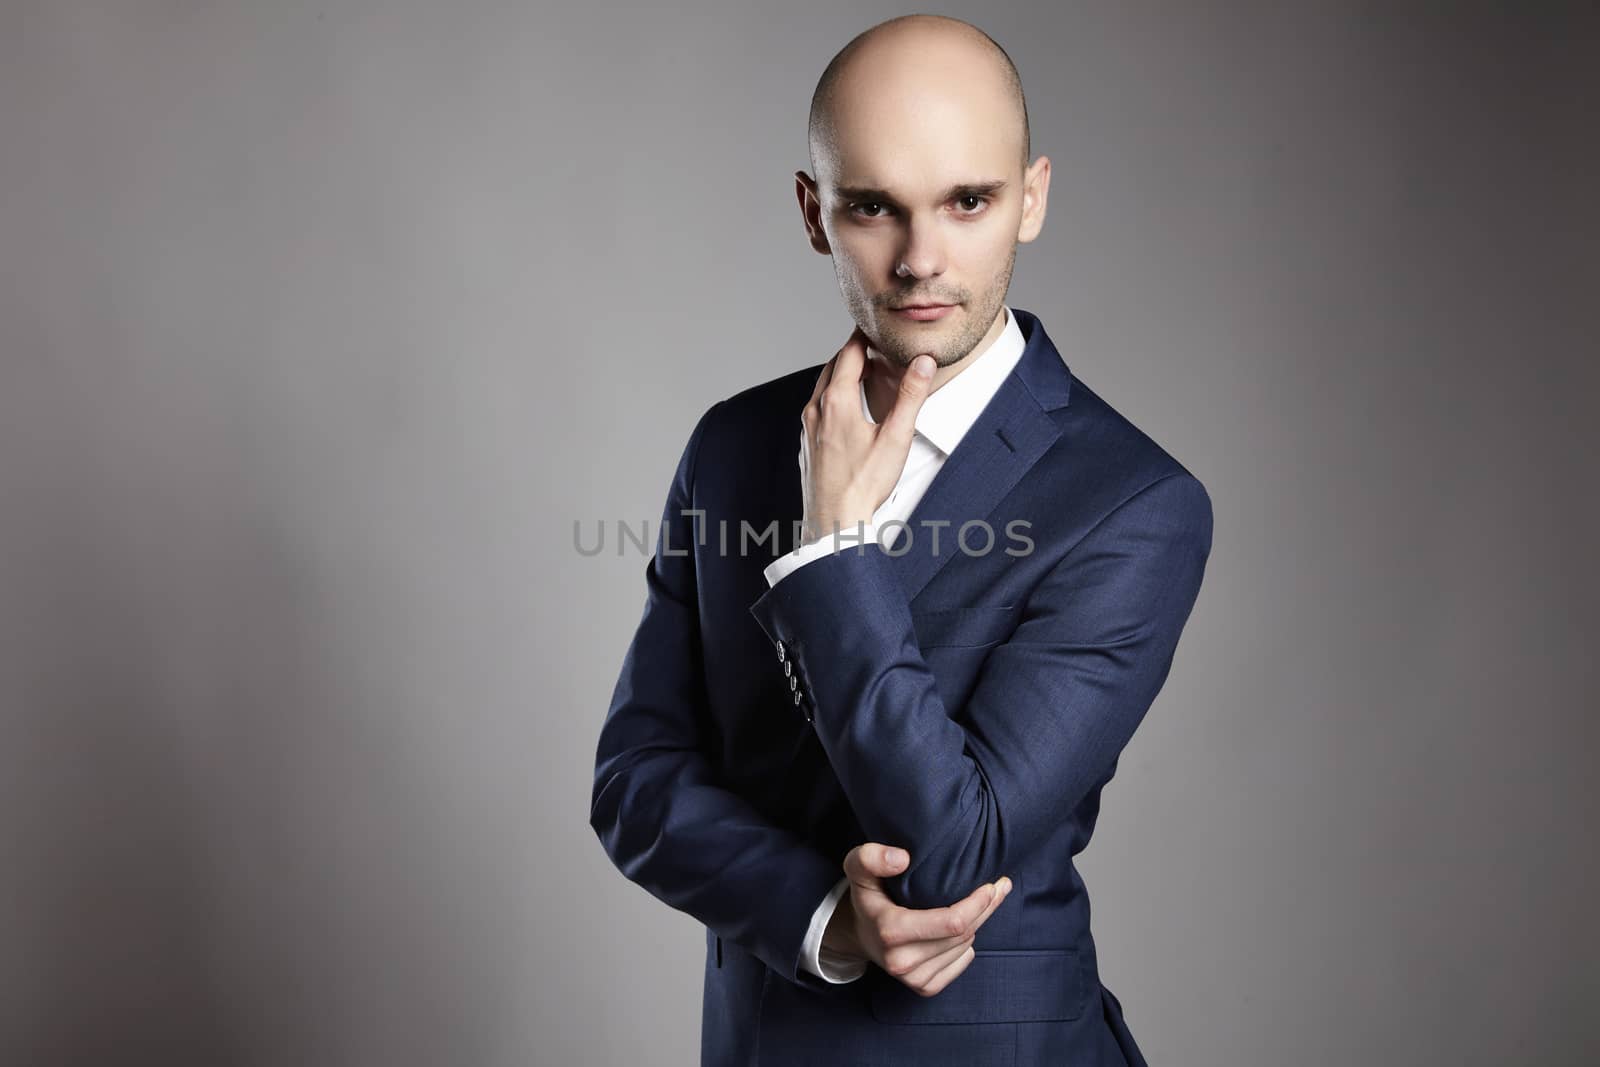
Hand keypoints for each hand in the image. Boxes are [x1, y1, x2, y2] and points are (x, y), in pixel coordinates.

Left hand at [800, 328, 935, 545]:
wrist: (834, 522)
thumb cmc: (864, 485)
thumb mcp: (896, 437)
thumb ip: (910, 396)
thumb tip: (923, 362)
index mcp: (837, 401)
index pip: (850, 353)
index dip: (864, 336)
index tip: (875, 326)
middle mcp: (817, 409)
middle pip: (833, 367)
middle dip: (852, 352)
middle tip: (872, 343)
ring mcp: (808, 427)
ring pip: (822, 387)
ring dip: (840, 374)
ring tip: (860, 371)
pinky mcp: (806, 443)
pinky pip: (816, 407)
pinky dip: (831, 396)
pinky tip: (845, 408)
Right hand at [822, 842, 1011, 995]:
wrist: (859, 933)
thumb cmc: (867, 894)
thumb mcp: (858, 867)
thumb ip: (871, 857)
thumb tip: (902, 859)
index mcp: (890, 931)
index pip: (952, 922)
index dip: (978, 904)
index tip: (991, 885)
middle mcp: (901, 961)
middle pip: (963, 934)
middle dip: (985, 909)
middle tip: (998, 887)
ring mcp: (913, 978)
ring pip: (965, 947)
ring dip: (977, 924)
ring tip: (981, 904)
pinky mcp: (923, 987)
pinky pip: (961, 963)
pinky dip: (967, 945)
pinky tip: (962, 930)